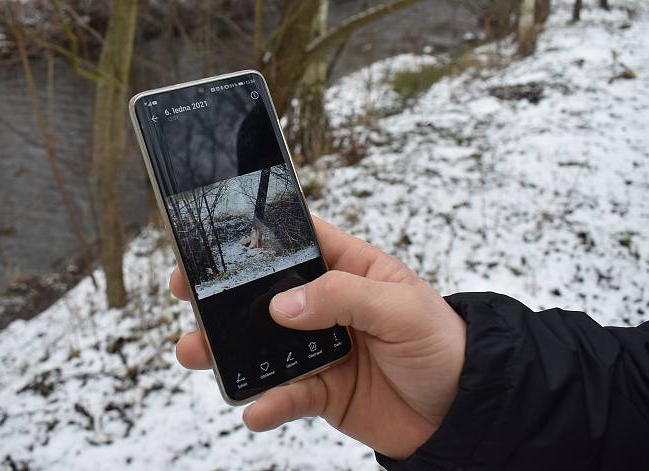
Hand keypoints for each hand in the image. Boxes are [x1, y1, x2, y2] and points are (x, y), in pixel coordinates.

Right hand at [169, 216, 466, 458]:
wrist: (464, 411)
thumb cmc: (442, 343)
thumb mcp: (401, 308)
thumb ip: (343, 298)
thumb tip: (283, 306)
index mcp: (348, 269)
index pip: (296, 242)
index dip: (258, 236)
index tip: (215, 237)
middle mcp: (327, 306)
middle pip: (265, 294)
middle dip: (224, 294)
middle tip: (185, 290)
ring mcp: (320, 348)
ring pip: (262, 345)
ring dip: (228, 350)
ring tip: (194, 352)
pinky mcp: (322, 391)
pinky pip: (286, 394)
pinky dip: (268, 402)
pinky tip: (255, 409)